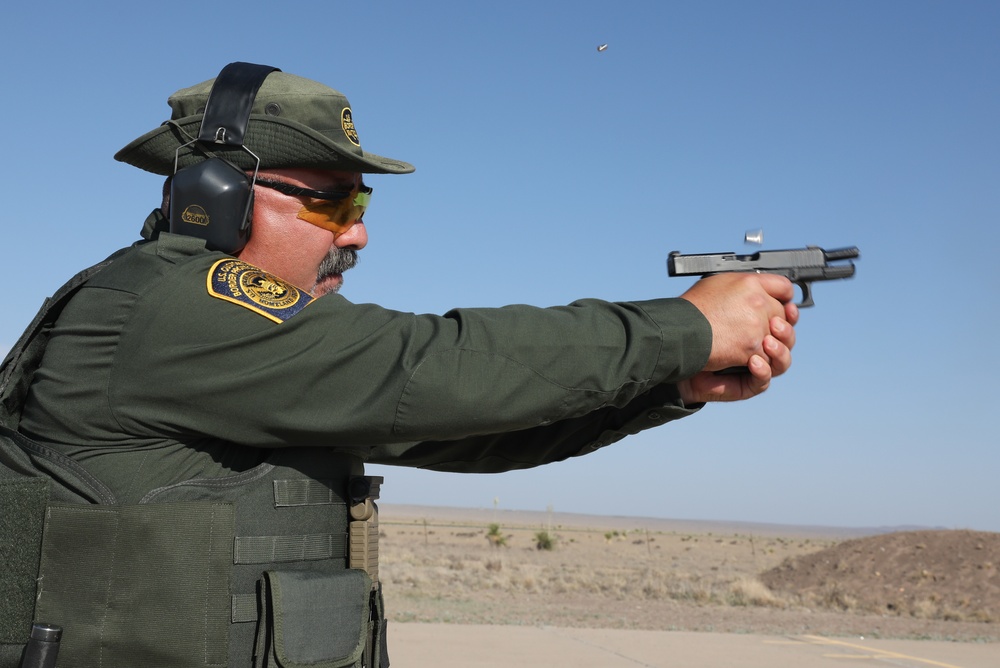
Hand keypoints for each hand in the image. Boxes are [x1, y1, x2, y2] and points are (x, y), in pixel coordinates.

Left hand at [677, 273, 798, 402]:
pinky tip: (753, 362)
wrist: (676, 348)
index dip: (791, 313)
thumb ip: (753, 288)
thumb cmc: (697, 320)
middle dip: (786, 331)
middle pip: (788, 339)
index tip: (789, 305)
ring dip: (780, 351)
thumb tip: (784, 288)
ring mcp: (755, 364)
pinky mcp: (746, 383)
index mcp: (756, 321)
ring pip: (782, 361)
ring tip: (767, 343)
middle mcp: (759, 343)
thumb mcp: (727, 294)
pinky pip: (763, 381)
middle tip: (774, 324)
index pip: (786, 318)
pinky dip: (763, 371)